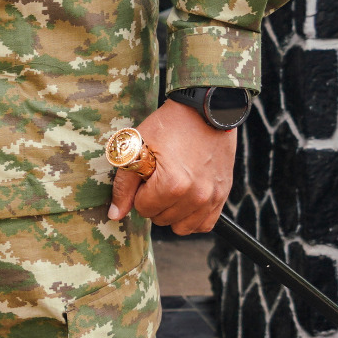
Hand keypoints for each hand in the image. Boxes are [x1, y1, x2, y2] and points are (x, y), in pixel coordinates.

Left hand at [107, 100, 236, 235]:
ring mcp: (212, 198)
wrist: (206, 111)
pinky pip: (204, 224)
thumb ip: (124, 185)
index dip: (139, 190)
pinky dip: (192, 217)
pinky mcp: (223, 196)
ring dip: (172, 212)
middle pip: (160, 219)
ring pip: (181, 227)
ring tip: (172, 187)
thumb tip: (114, 215)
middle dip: (154, 201)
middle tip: (159, 175)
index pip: (142, 208)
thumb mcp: (137, 147)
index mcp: (172, 185)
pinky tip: (186, 198)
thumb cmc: (168, 125)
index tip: (146, 173)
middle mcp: (196, 197)